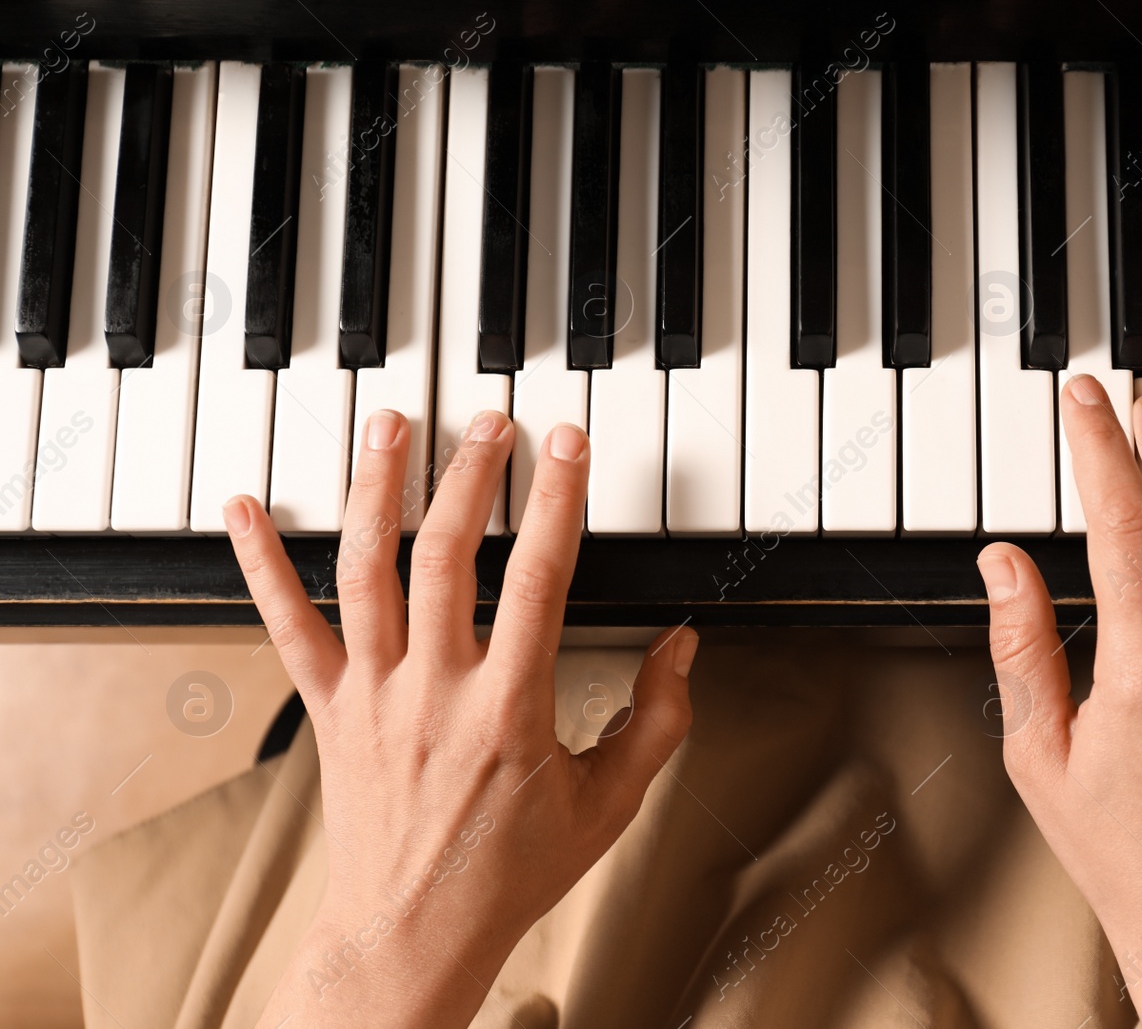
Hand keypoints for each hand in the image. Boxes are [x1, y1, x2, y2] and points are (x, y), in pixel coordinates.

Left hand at [226, 410, 696, 1028]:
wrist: (412, 934)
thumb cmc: (509, 874)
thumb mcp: (611, 805)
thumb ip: (656, 722)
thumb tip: (682, 651)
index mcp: (509, 711)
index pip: (538, 580)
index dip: (556, 502)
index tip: (568, 446)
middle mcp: (434, 692)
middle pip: (446, 556)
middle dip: (469, 475)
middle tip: (490, 422)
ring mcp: (373, 695)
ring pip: (366, 572)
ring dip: (376, 489)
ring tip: (392, 425)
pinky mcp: (329, 709)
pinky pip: (287, 627)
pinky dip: (260, 565)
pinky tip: (245, 511)